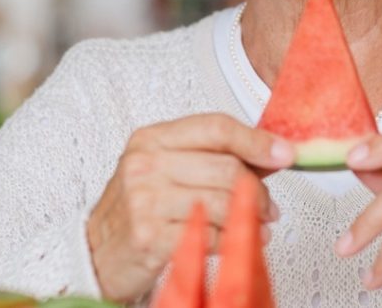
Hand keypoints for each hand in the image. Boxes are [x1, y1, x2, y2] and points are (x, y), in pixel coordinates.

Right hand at [86, 113, 293, 301]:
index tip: (285, 153)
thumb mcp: (171, 169)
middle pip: (226, 167)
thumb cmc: (143, 207)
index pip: (217, 127)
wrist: (96, 253)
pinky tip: (237, 240)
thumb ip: (217, 157)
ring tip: (259, 224)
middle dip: (257, 189)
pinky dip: (231, 240)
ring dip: (250, 216)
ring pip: (222, 202)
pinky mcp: (149, 237)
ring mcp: (144, 199)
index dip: (257, 140)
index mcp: (153, 137)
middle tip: (270, 206)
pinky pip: (210, 235)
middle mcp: (145, 163)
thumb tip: (274, 152)